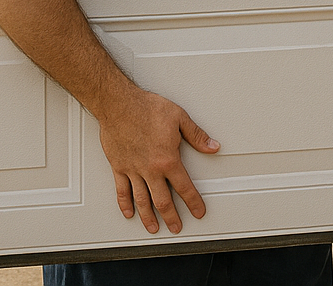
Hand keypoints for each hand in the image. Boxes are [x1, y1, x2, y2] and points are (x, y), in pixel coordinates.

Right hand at [96, 88, 219, 233]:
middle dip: (171, 217)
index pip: (184, 187)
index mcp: (167, 160)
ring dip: (148, 217)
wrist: (119, 104)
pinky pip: (121, 191)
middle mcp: (150, 170)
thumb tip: (213, 147)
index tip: (198, 211)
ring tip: (153, 228)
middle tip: (176, 227)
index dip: (193, 202)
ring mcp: (133, 170)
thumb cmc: (147, 108)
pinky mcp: (119, 167)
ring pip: (142, 200)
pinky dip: (125, 204)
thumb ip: (197, 136)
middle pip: (162, 201)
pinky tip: (129, 213)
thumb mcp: (179, 118)